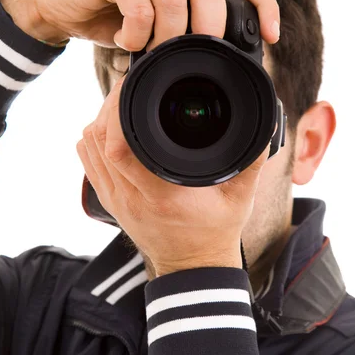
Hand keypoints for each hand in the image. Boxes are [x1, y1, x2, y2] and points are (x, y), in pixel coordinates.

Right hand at [0, 0, 279, 46]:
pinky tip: (125, 42)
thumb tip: (216, 66)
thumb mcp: (157, 31)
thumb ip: (184, 36)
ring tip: (146, 54)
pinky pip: (140, 7)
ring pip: (174, 1)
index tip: (272, 39)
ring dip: (164, 40)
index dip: (264, 5)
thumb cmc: (112, 18)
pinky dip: (136, 35)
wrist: (59, 3)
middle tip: (193, 59)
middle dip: (208, 31)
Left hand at [76, 76, 270, 276]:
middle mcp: (131, 197)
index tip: (132, 86)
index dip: (118, 110)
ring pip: (88, 148)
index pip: (120, 147)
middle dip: (109, 106)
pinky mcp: (109, 202)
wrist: (192, 268)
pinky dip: (94, 140)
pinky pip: (88, 162)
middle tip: (129, 89)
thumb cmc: (215, 233)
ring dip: (100, 121)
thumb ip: (253, 160)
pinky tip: (113, 131)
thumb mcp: (241, 198)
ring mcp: (115, 201)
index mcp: (161, 195)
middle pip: (98, 140)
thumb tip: (266, 124)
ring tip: (122, 106)